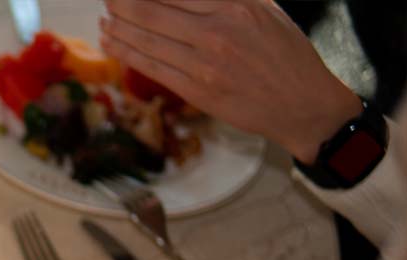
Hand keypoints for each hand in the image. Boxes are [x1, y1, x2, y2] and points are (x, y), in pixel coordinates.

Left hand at [100, 0, 362, 162]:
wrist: (301, 103)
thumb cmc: (285, 52)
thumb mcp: (263, 8)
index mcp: (235, 4)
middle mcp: (216, 31)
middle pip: (151, 11)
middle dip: (122, 3)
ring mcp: (203, 63)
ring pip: (146, 40)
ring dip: (118, 28)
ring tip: (104, 20)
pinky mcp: (195, 89)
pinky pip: (151, 67)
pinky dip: (126, 53)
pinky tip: (111, 43)